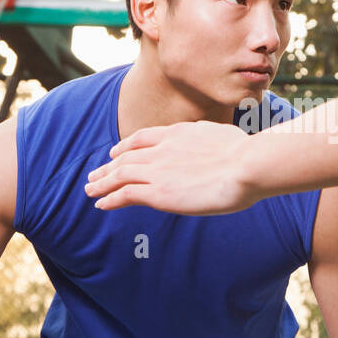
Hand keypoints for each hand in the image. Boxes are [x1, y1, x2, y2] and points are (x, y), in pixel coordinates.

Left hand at [83, 120, 257, 214]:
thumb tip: (216, 145)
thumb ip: (209, 140)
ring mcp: (159, 170)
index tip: (115, 152)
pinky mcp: (159, 192)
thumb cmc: (247, 154)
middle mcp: (162, 149)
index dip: (125, 146)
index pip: (142, 139)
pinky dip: (109, 198)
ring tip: (90, 190)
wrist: (247, 164)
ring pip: (119, 175)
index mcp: (178, 133)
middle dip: (108, 167)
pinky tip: (101, 204)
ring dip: (102, 183)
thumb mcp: (223, 136)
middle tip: (95, 175)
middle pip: (126, 157)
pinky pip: (125, 194)